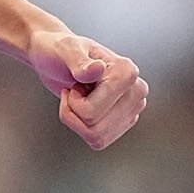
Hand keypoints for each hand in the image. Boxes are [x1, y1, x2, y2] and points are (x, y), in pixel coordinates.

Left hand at [26, 27, 149, 150]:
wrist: (57, 57)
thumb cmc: (60, 51)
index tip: (75, 81)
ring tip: (79, 98)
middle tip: (75, 90)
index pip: (92, 111)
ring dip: (77, 121)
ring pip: (98, 138)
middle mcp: (136, 91)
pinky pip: (100, 141)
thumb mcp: (65, 51)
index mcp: (127, 72)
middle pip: (95, 128)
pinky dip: (83, 128)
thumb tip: (97, 69)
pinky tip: (84, 108)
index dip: (73, 102)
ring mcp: (132, 108)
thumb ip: (79, 61)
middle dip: (74, 113)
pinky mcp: (124, 121)